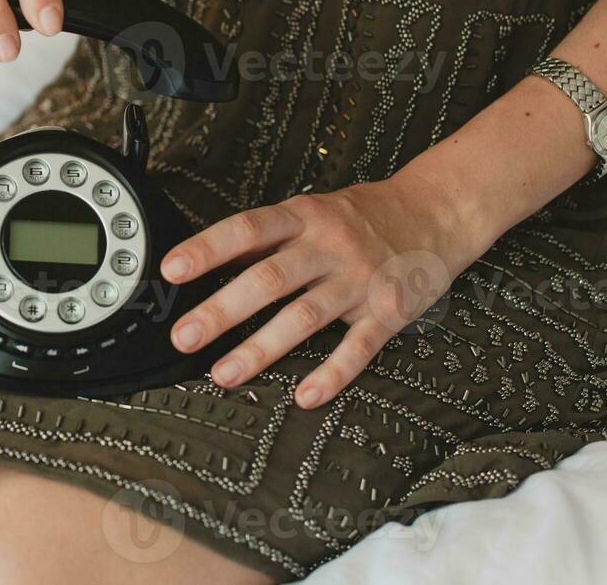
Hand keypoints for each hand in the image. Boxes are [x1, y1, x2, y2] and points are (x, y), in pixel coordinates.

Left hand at [160, 173, 487, 408]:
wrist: (434, 212)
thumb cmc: (362, 215)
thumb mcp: (310, 210)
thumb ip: (265, 236)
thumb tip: (207, 257)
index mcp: (304, 217)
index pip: (247, 230)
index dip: (207, 248)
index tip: (171, 269)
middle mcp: (329, 246)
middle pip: (269, 278)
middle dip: (222, 310)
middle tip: (184, 336)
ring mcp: (359, 280)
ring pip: (305, 317)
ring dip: (261, 348)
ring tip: (224, 373)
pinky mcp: (388, 311)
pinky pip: (358, 347)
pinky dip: (332, 374)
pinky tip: (306, 396)